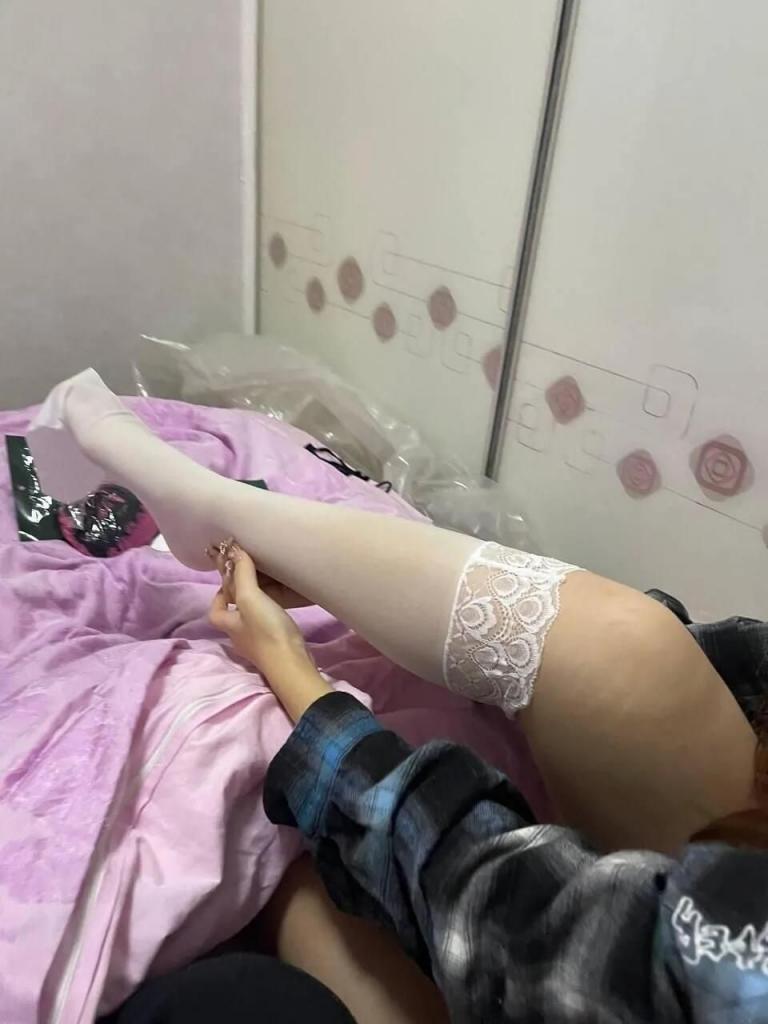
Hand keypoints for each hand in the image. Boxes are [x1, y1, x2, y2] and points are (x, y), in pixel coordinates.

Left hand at [208, 541, 331, 720]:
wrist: (291, 664)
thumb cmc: (266, 631)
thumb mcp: (251, 598)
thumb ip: (242, 575)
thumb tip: (235, 551)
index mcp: (229, 624)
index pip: (215, 610)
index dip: (219, 595)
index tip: (230, 580)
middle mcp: (240, 635)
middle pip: (233, 613)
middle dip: (239, 596)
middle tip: (251, 578)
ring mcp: (257, 643)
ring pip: (250, 619)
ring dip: (255, 604)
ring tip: (267, 588)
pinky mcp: (274, 645)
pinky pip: (266, 624)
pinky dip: (269, 613)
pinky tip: (280, 607)